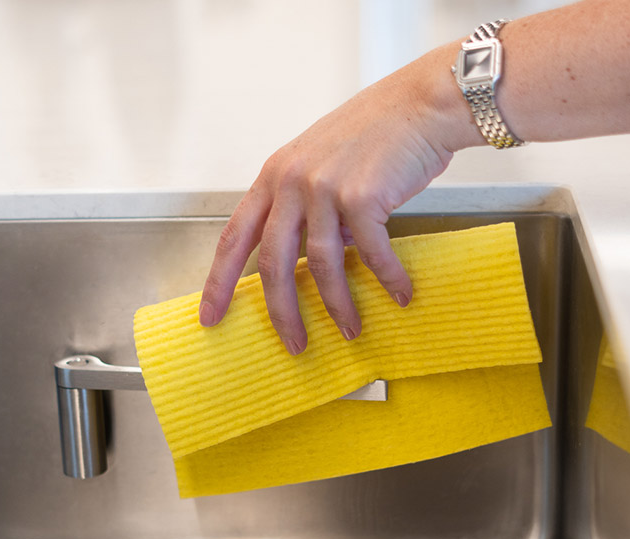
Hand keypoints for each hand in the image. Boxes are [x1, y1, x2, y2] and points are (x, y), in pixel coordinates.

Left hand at [199, 42, 476, 353]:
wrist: (419, 104)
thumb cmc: (374, 135)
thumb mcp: (321, 166)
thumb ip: (307, 211)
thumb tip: (315, 259)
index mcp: (274, 177)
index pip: (235, 238)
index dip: (219, 282)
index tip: (209, 316)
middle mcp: (292, 182)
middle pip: (274, 264)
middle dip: (282, 313)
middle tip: (294, 344)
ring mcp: (325, 188)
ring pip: (323, 266)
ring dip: (339, 306)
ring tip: (350, 330)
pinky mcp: (362, 196)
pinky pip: (371, 252)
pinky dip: (387, 279)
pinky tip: (399, 294)